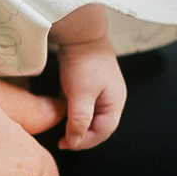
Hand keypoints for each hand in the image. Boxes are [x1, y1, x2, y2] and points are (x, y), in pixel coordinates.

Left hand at [49, 4, 125, 149]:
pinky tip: (61, 107)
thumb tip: (75, 141)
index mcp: (115, 102)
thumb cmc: (83, 62)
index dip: (84, 142)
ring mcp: (101, 89)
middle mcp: (111, 97)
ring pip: (89, 114)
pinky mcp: (89, 81)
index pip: (103, 132)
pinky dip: (73, 108)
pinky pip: (82, 102)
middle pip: (98, 125)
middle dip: (81, 134)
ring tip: (61, 126)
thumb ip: (79, 119)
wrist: (80, 31)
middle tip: (62, 139)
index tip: (65, 144)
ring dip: (76, 121)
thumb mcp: (81, 94)